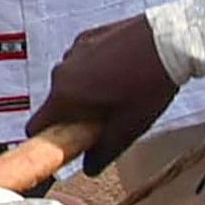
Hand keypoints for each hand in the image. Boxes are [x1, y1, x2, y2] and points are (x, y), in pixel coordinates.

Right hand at [34, 16, 180, 167]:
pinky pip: (82, 61)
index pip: (36, 126)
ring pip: (70, 81)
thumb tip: (89, 167)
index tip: (67, 143)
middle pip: (56, 103)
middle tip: (106, 121)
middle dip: (75, 115)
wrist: (168, 42)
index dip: (50, 139)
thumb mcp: (128, 129)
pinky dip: (95, 70)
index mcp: (65, 96)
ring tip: (120, 94)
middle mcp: (62, 71)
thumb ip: (103, 153)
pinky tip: (122, 72)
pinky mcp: (87, 37)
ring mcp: (74, 51)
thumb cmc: (148, 85)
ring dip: (86, 91)